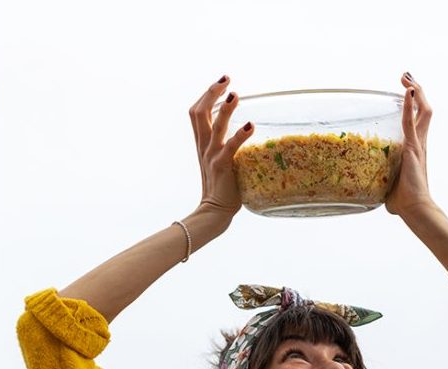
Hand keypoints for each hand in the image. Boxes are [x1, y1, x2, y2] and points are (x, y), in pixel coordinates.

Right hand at [189, 75, 254, 219]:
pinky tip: (250, 125)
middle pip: (199, 112)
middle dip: (211, 92)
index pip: (197, 113)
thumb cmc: (223, 189)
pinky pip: (230, 146)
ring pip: (215, 125)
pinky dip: (240, 134)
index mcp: (202, 144)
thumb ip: (227, 148)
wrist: (214, 211)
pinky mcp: (222, 166)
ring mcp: (211, 156)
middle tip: (226, 79)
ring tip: (235, 95)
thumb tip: (245, 136)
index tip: (221, 83)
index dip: (207, 95)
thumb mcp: (221, 163)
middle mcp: (204, 147)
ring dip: (225, 109)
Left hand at [384, 73, 436, 219]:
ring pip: (422, 111)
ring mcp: (418, 145)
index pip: (417, 122)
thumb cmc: (402, 202)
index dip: (413, 105)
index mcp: (415, 150)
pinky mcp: (413, 148)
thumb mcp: (386, 185)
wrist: (414, 209)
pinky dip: (409, 105)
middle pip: (423, 111)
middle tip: (405, 77)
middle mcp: (420, 144)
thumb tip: (365, 185)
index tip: (404, 92)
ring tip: (407, 78)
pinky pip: (411, 122)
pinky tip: (407, 91)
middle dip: (416, 91)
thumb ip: (378, 179)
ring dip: (416, 92)